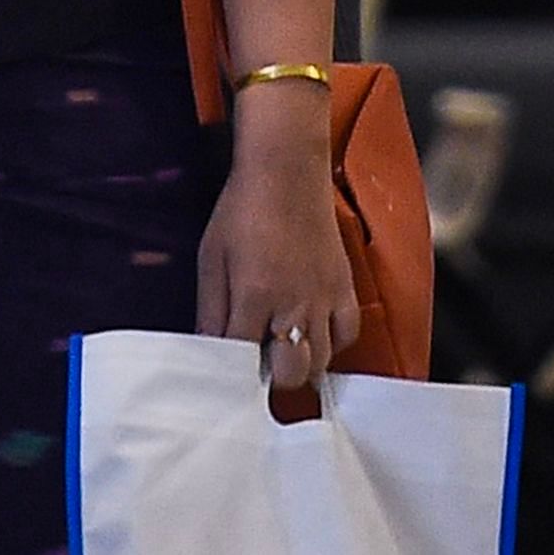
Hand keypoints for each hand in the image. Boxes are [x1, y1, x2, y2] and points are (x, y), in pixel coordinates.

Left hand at [198, 129, 359, 390]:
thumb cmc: (242, 211)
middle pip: (290, 373)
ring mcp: (324, 299)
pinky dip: (332, 344)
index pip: (243, 358)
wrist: (286, 175)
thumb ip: (211, 309)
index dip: (233, 374)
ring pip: (322, 362)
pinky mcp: (345, 289)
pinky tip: (313, 333)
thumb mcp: (212, 259)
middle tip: (258, 365)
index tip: (227, 379)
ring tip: (282, 351)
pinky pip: (347, 336)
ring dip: (300, 364)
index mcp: (253, 296)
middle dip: (272, 378)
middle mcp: (293, 305)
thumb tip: (206, 348)